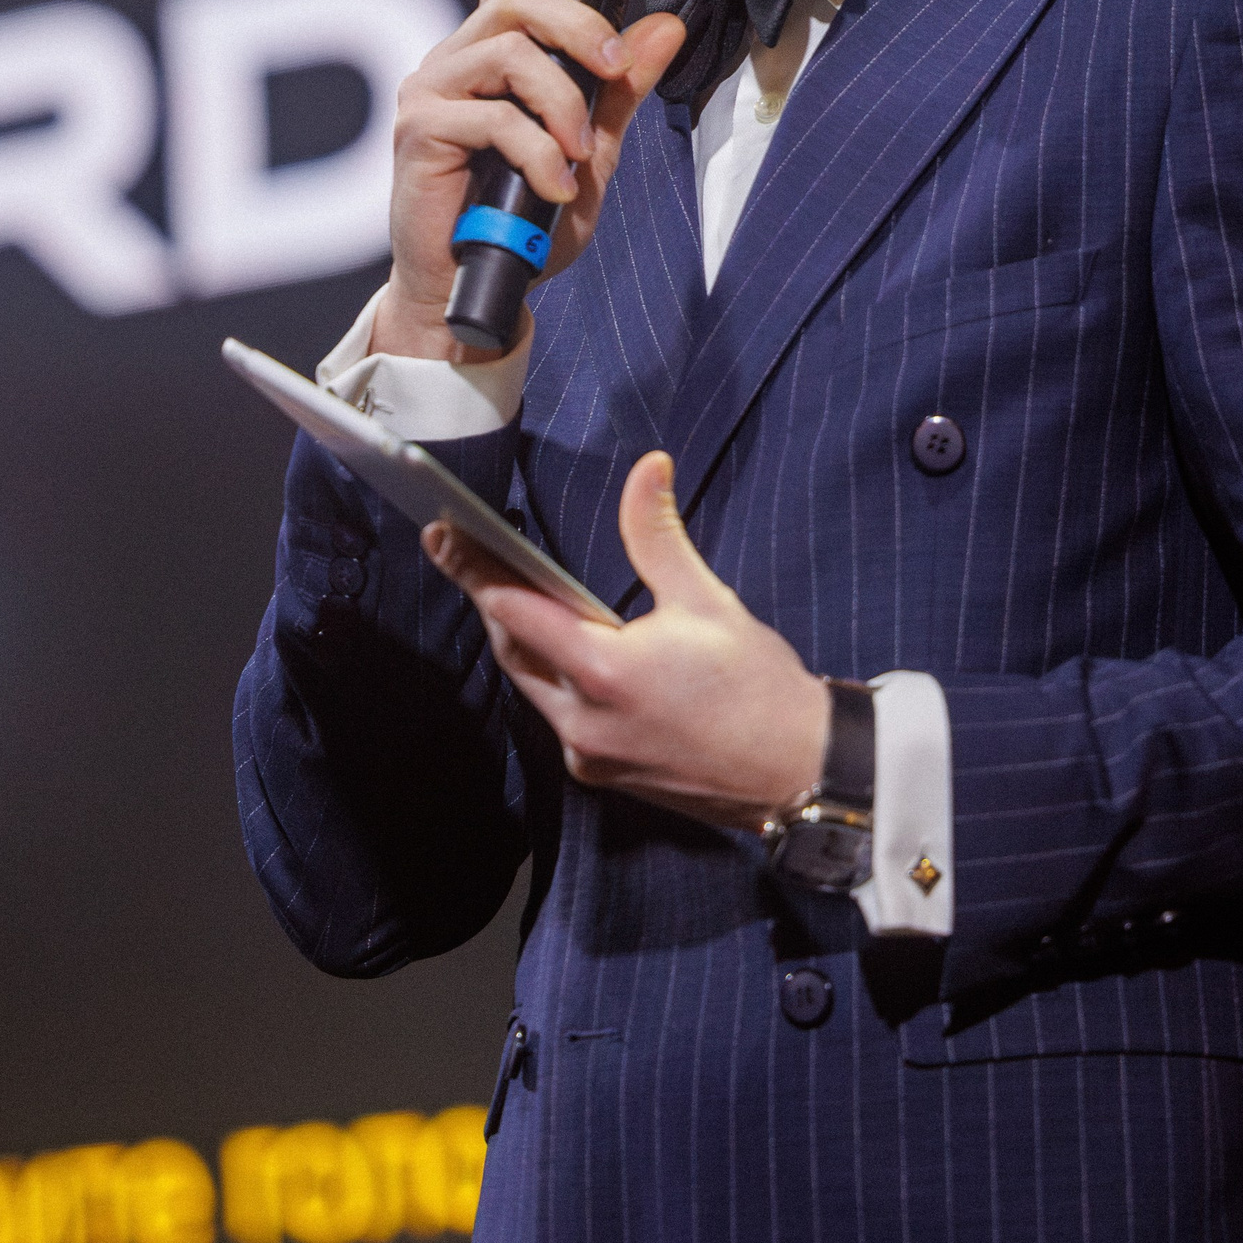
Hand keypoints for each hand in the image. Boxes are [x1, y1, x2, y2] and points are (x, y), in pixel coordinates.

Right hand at [373, 0, 686, 361]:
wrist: (476, 288)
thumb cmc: (523, 219)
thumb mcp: (591, 151)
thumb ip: (619, 90)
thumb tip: (667, 27)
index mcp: (493, 53)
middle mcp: (455, 59)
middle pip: (517, 0)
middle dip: (578, 25)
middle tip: (610, 69)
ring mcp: (431, 91)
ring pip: (510, 54)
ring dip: (561, 105)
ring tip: (578, 157)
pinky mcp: (419, 130)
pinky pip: (493, 117)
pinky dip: (537, 153)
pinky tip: (553, 187)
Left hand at [423, 451, 829, 828]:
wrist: (800, 771)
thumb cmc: (759, 687)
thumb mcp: (708, 602)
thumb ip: (659, 536)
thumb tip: (647, 468)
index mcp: (606, 672)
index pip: (516, 610)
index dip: (474, 569)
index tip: (441, 535)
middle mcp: (583, 721)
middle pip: (513, 648)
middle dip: (490, 598)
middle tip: (462, 550)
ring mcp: (588, 755)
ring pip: (530, 684)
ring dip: (518, 637)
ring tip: (506, 589)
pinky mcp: (600, 774)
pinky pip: (556, 714)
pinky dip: (548, 675)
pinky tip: (560, 647)